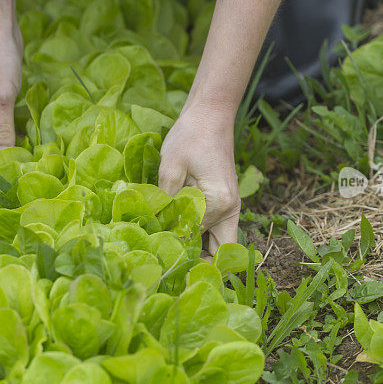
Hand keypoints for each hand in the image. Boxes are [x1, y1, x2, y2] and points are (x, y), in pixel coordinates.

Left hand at [159, 102, 239, 256]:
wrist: (209, 115)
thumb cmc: (190, 136)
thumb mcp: (170, 168)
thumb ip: (165, 202)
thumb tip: (154, 231)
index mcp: (219, 203)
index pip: (194, 239)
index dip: (173, 248)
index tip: (152, 253)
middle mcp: (230, 210)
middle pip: (219, 253)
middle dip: (198, 264)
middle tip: (168, 268)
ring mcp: (230, 207)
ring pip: (219, 245)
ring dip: (200, 253)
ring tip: (171, 256)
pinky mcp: (223, 202)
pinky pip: (215, 230)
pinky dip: (200, 238)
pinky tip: (177, 236)